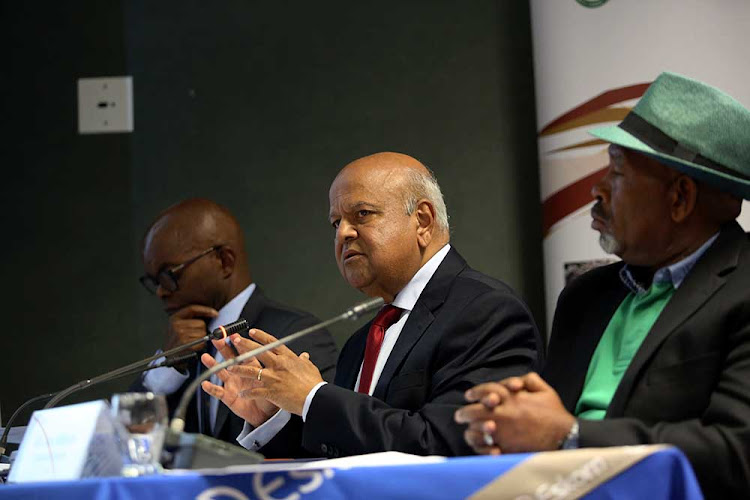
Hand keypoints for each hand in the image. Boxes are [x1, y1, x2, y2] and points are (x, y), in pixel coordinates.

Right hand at [165, 304, 218, 352]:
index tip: (215, 314)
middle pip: (201, 323)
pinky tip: (194, 347)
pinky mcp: (185, 345)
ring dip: (201, 338)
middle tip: (195, 335)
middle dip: (202, 330)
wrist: (171, 356)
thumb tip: (214, 314)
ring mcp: (180, 335)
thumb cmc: (179, 340)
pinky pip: (201, 342)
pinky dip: (201, 345)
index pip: (193, 309)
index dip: (206, 310)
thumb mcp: (180, 325)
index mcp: (175, 318)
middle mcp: (176, 325)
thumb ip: (192, 318)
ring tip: (193, 341)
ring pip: (202, 333)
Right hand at [200, 336, 278, 426]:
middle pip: (230, 357)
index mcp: (253, 366)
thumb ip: (284, 367)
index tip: (234, 334)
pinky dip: (211, 388)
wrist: (267, 414)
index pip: (245, 352)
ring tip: (205, 357)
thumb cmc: (271, 394)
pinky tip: (205, 384)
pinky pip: (218, 392)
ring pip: (221, 372)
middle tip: (216, 338)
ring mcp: (233, 383)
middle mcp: (241, 373)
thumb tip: (303, 354)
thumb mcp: (277, 378)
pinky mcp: (228, 396)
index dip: (240, 343)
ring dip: (213, 364)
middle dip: (223, 348)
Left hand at [222, 329, 324, 415]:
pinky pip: (254, 391)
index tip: (251, 331)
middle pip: (258, 352)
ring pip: (251, 371)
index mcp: (287, 357)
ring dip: (239, 369)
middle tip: (235, 340)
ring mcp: (273, 377)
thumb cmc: (313, 383)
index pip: (271, 342)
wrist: (314, 398)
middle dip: (245, 345)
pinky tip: (241, 394)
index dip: (260, 336)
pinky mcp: (270, 391)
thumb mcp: (310, 368)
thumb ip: (304, 361)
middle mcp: (278, 364)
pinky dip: (247, 393)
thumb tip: (304, 356)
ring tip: (229, 367)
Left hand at [454, 372, 574, 454]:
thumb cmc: (554, 414)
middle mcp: (503, 415)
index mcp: (510, 399)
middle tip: (460, 415)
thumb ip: (529, 379)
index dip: (475, 392)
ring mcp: (502, 433)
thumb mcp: (544, 390)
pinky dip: (481, 448)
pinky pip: (485, 450)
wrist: (564, 437)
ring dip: (470, 430)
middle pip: (473, 412)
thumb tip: (516, 381)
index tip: (469, 395)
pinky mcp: (506, 449)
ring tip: (468, 431)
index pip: (485, 391)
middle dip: (464, 413)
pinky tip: (481, 445)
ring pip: (475, 432)